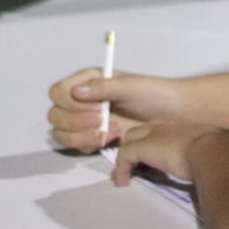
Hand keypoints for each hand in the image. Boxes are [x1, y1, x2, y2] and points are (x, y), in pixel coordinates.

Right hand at [47, 68, 179, 150]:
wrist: (173, 116)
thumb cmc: (154, 95)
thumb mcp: (130, 87)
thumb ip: (103, 88)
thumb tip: (76, 91)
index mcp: (87, 82)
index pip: (57, 93)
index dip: (70, 103)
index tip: (95, 107)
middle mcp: (81, 101)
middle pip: (55, 116)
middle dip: (76, 122)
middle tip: (103, 120)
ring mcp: (85, 121)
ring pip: (61, 134)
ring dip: (81, 136)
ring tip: (109, 132)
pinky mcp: (93, 139)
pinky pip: (76, 147)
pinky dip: (89, 145)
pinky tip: (112, 139)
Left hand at [111, 117, 226, 186]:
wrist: (215, 151)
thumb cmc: (219, 153)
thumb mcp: (213, 150)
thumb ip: (207, 153)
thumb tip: (214, 167)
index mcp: (184, 125)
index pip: (160, 129)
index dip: (153, 142)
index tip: (155, 159)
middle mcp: (166, 125)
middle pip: (140, 132)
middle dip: (135, 147)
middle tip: (136, 166)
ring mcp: (153, 135)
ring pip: (129, 142)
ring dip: (126, 159)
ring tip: (126, 175)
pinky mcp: (143, 147)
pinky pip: (124, 156)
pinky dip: (121, 170)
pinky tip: (123, 182)